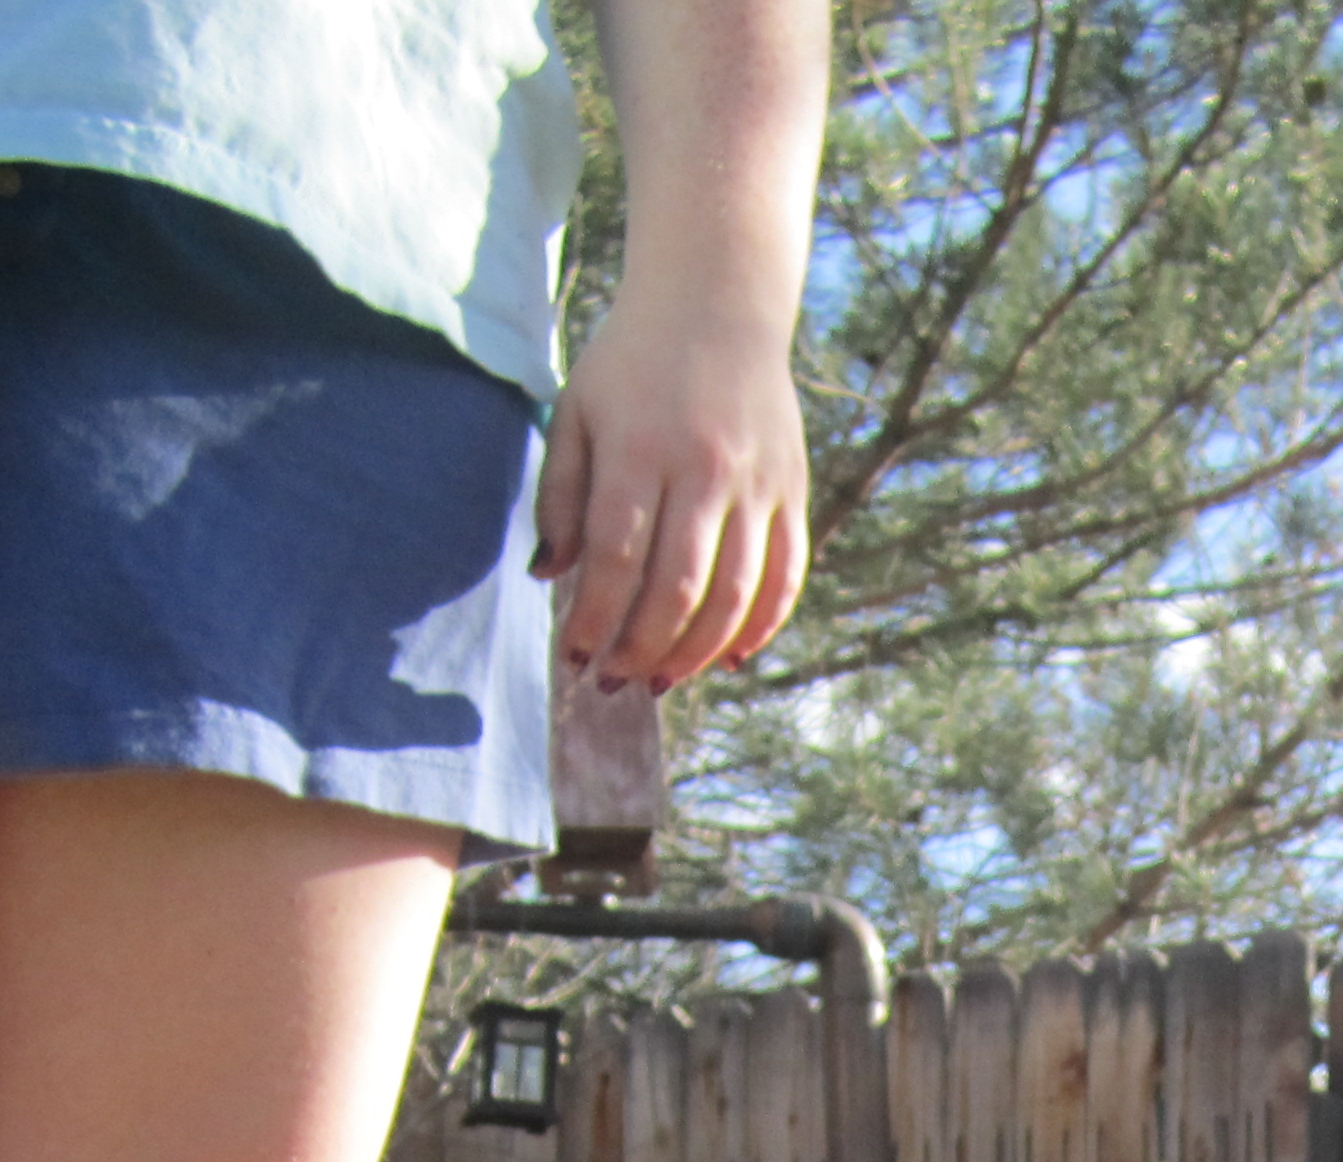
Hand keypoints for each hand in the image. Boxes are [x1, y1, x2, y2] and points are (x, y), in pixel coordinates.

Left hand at [533, 295, 808, 692]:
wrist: (719, 301)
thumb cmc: (632, 363)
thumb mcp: (577, 411)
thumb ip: (559, 494)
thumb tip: (551, 576)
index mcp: (641, 449)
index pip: (616, 558)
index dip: (593, 618)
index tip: (572, 654)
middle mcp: (705, 469)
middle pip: (677, 589)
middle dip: (640, 649)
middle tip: (613, 680)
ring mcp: (758, 483)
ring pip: (734, 595)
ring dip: (695, 652)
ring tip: (661, 679)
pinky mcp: (792, 491)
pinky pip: (784, 578)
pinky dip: (760, 627)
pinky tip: (728, 656)